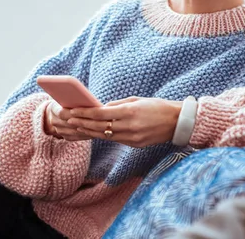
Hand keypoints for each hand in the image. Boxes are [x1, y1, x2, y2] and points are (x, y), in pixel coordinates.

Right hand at [43, 100, 92, 140]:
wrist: (56, 112)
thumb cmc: (66, 101)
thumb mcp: (67, 97)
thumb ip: (73, 99)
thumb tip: (87, 100)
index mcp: (53, 109)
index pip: (62, 113)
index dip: (73, 114)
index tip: (85, 112)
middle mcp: (54, 121)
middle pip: (70, 124)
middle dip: (83, 123)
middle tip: (96, 121)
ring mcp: (59, 131)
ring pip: (75, 132)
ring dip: (86, 130)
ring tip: (97, 128)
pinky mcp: (66, 137)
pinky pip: (78, 137)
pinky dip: (86, 135)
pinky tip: (94, 132)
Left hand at [67, 96, 181, 146]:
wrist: (177, 122)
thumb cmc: (157, 106)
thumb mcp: (136, 100)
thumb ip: (117, 105)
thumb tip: (100, 108)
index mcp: (129, 112)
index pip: (101, 114)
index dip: (84, 113)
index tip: (72, 111)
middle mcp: (129, 126)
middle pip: (99, 127)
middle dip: (82, 123)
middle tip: (68, 120)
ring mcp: (132, 138)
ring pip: (104, 136)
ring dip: (89, 131)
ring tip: (75, 127)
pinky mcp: (135, 144)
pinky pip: (115, 139)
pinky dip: (103, 135)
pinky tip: (93, 132)